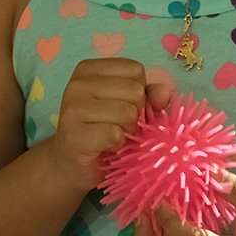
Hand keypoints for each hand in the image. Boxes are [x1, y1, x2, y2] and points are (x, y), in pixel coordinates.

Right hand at [47, 58, 168, 190]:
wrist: (73, 166)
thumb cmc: (103, 131)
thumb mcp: (130, 107)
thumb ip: (149, 96)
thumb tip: (164, 93)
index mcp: (89, 69)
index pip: (135, 69)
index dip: (139, 92)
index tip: (123, 106)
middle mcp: (78, 83)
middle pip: (134, 90)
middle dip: (135, 113)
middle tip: (118, 125)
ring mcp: (72, 108)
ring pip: (127, 113)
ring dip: (127, 130)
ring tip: (112, 136)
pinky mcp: (73, 134)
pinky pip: (115, 134)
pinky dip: (117, 144)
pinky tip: (105, 147)